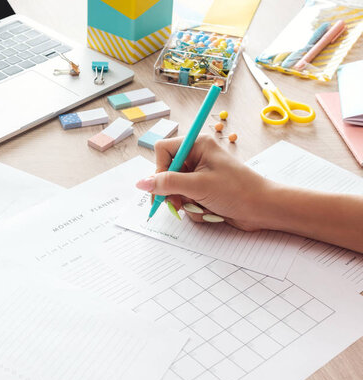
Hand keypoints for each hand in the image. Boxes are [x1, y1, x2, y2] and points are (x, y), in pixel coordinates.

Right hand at [136, 135, 278, 230]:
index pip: (163, 150)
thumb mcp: (198, 186)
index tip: (162, 186)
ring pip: (175, 189)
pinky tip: (209, 210)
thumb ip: (167, 184)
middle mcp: (197, 157)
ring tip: (202, 206)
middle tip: (179, 203)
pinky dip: (194, 208)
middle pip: (166, 172)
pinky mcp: (203, 190)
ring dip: (185, 202)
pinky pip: (185, 199)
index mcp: (197, 145)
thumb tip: (141, 183)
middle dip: (172, 191)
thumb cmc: (238, 191)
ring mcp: (200, 174)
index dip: (159, 169)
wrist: (264, 209)